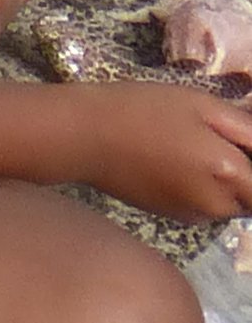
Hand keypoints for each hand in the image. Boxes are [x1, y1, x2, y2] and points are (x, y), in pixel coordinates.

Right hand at [72, 82, 251, 222]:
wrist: (87, 137)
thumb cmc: (144, 110)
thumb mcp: (199, 104)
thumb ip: (244, 128)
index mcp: (228, 174)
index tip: (239, 142)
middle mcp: (217, 205)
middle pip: (250, 196)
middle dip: (244, 172)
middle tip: (216, 136)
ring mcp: (194, 216)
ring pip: (227, 202)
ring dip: (225, 181)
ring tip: (191, 144)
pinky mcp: (174, 217)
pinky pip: (204, 205)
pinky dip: (202, 188)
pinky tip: (174, 160)